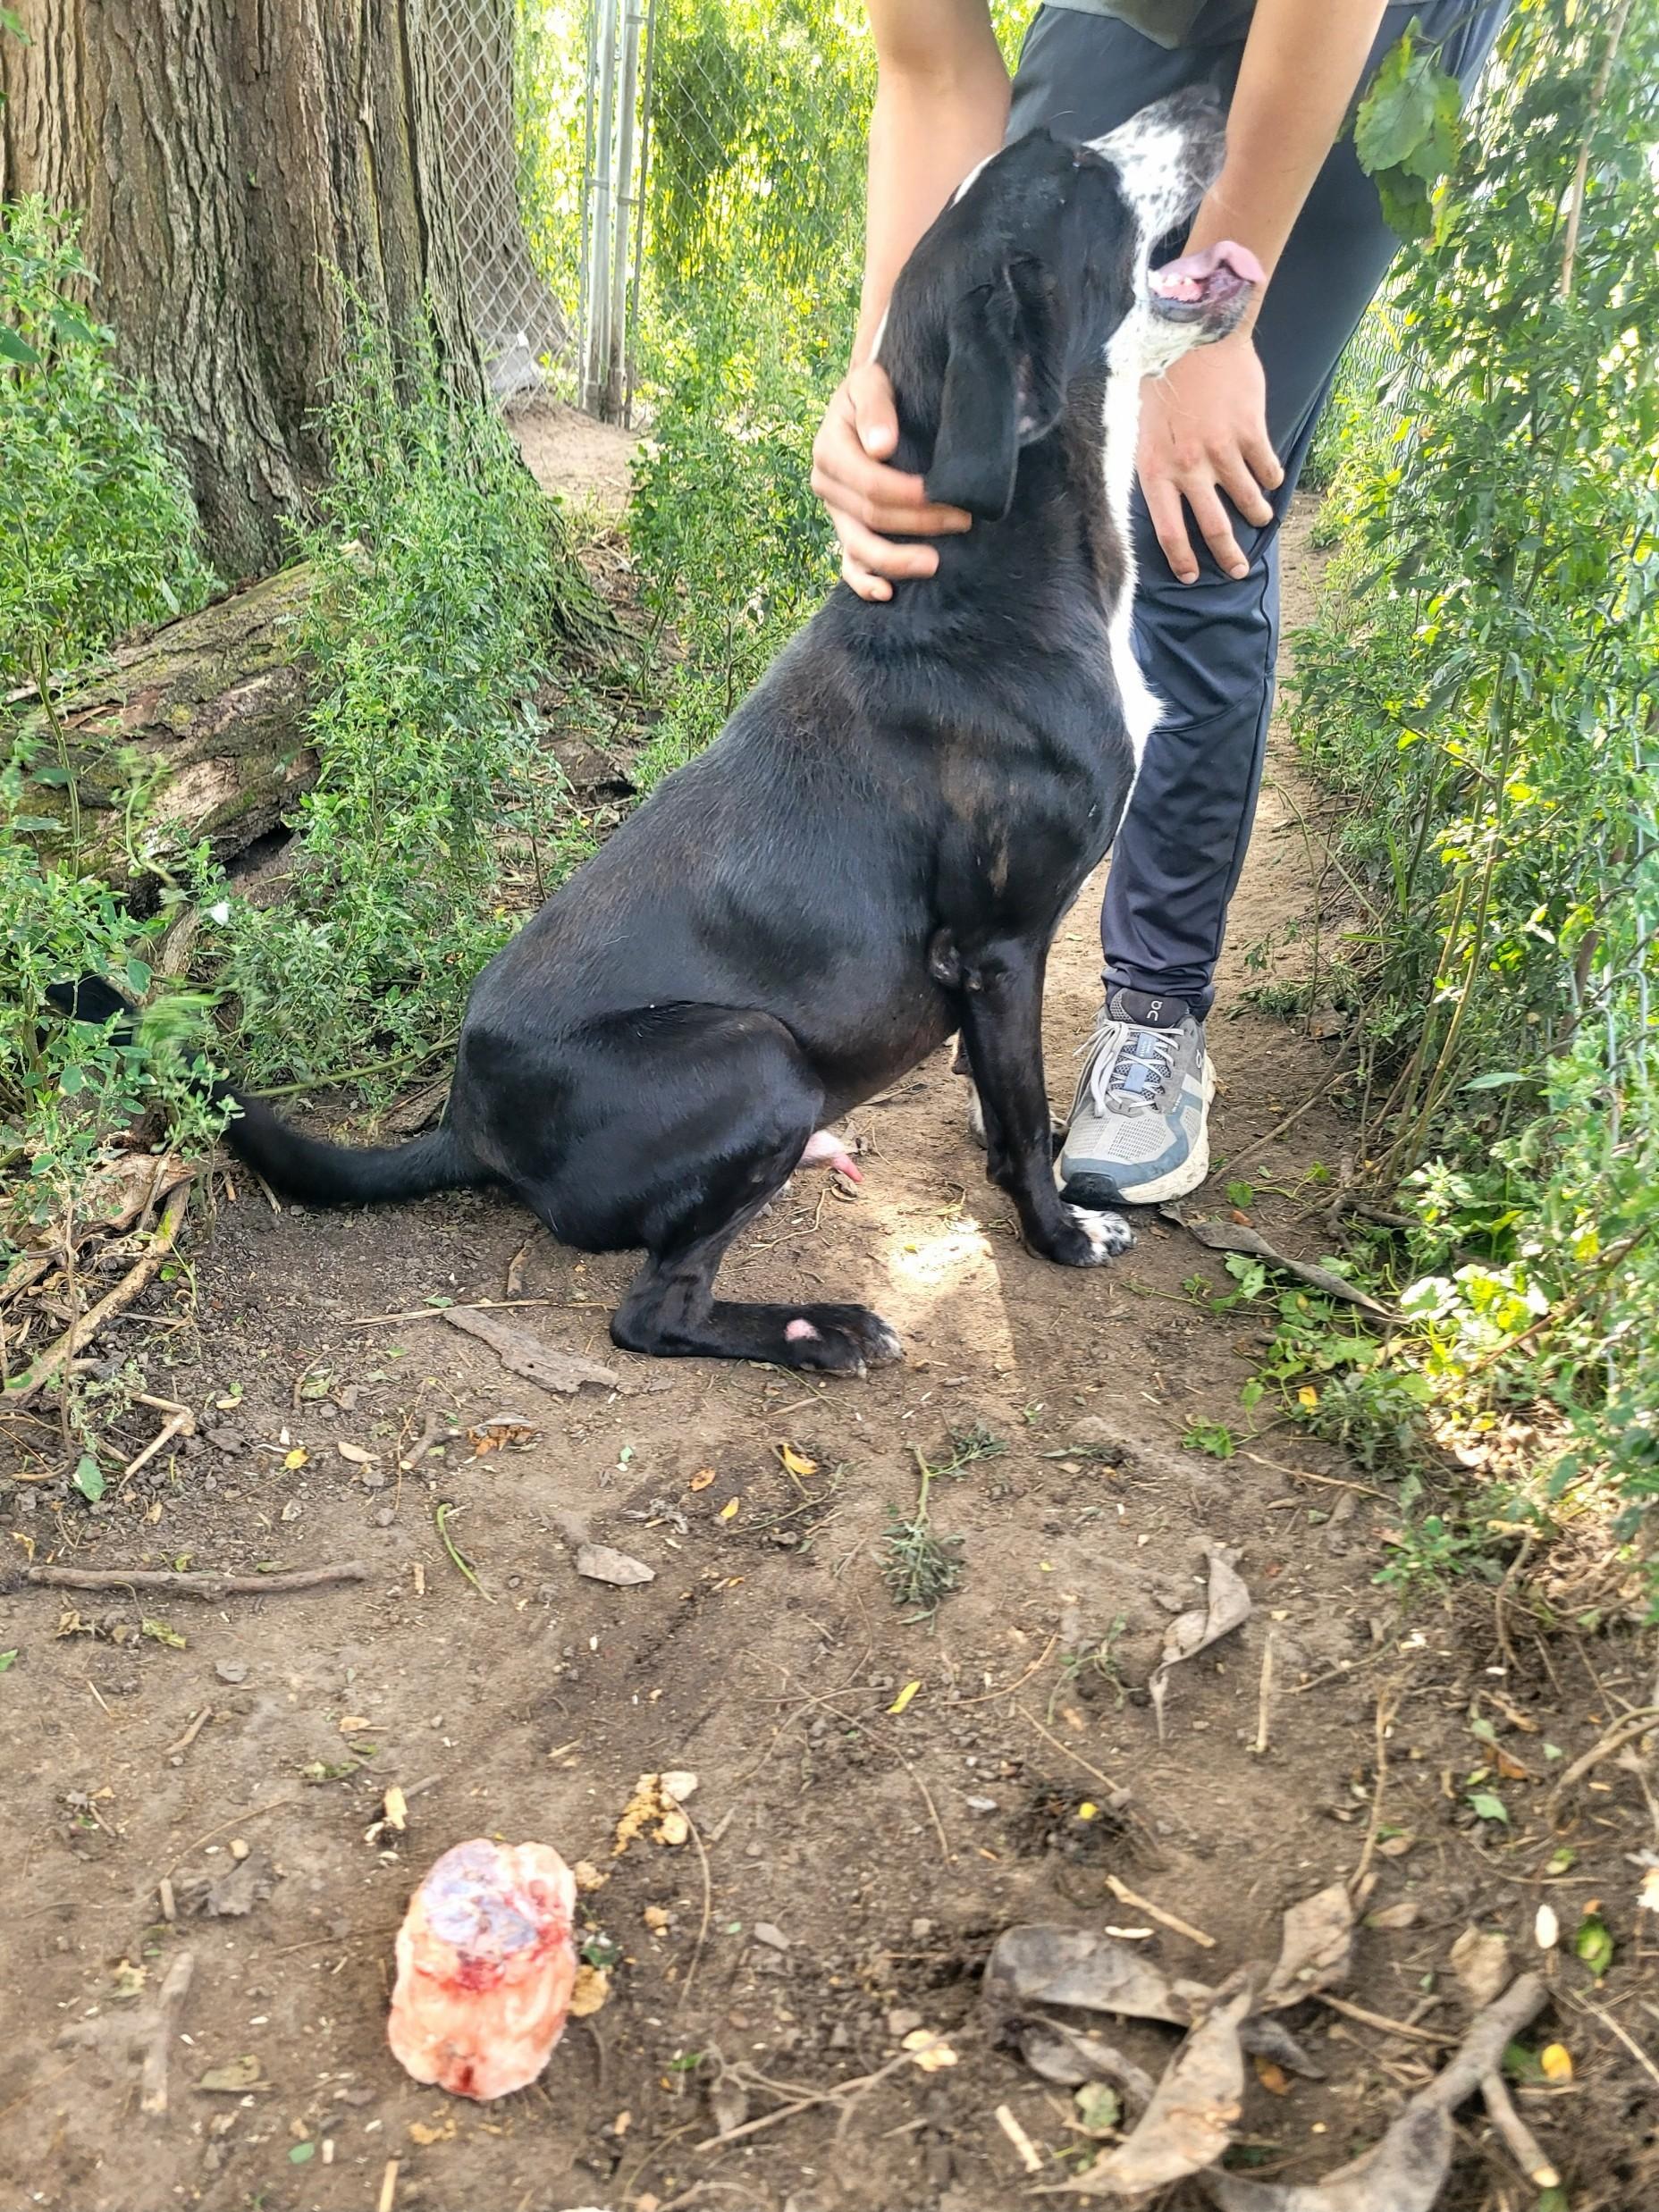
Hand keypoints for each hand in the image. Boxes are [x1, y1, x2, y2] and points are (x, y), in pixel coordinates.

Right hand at [811, 360, 971, 600]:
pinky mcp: (846, 528)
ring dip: (896, 561)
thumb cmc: (876, 391)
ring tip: (934, 563)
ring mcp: (836, 512)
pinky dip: (864, 582)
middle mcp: (826, 485)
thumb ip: (875, 407)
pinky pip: (849, 564)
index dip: (908, 496)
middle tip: (963, 521)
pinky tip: (887, 593)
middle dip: (918, 524)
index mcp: (830, 451)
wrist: (867, 402)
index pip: (870, 484)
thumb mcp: (871, 382)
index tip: (946, 495)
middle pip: (871, 517)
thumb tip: (880, 446)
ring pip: (860, 547)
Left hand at [1137, 333, 1284, 583]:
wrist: (1196, 334)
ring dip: (1257, 514)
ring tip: (1261, 518)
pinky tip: (1271, 479)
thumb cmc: (1162, 380)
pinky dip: (1271, 478)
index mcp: (1156, 470)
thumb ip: (1156, 464)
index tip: (1193, 577)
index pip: (1169, 531)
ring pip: (1246, 500)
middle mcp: (1190, 468)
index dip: (1183, 560)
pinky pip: (1267, 469)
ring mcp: (1223, 451)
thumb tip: (1164, 498)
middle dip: (1229, 556)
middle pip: (1213, 527)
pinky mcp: (1251, 432)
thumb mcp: (1143, 428)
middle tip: (1240, 570)